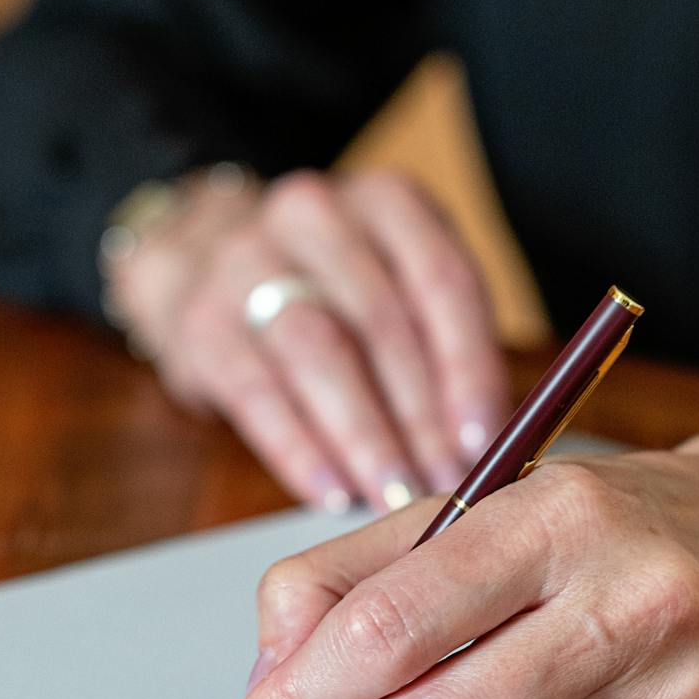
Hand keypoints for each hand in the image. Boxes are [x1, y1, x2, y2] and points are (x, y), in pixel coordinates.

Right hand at [108, 165, 511, 511]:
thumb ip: (447, 351)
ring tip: (393, 496)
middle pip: (382, 322)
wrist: (204, 260)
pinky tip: (331, 493)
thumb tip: (497, 450)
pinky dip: (299, 450)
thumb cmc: (335, 292)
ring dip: (365, 437)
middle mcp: (316, 215)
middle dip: (421, 417)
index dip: (469, 368)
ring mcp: (248, 260)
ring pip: (318, 352)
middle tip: (446, 487)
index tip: (486, 440)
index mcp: (388, 203)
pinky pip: (256, 392)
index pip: (442, 281)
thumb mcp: (398, 287)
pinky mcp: (201, 320)